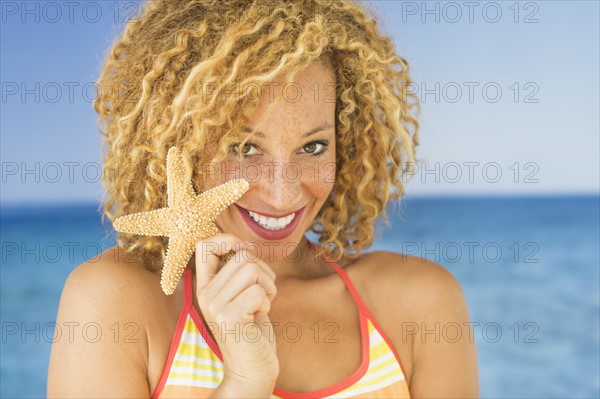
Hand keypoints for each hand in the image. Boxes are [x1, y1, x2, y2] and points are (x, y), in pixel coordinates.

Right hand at [195, 233, 278, 392]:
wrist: (252, 370)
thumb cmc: (252, 331)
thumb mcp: (241, 296)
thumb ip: (238, 273)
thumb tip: (244, 245)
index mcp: (206, 286)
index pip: (204, 245)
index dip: (229, 239)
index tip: (245, 252)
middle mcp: (205, 294)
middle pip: (242, 256)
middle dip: (264, 271)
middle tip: (262, 295)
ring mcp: (215, 306)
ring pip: (252, 269)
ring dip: (268, 286)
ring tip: (261, 305)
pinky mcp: (229, 317)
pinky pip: (258, 290)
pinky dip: (268, 302)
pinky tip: (260, 317)